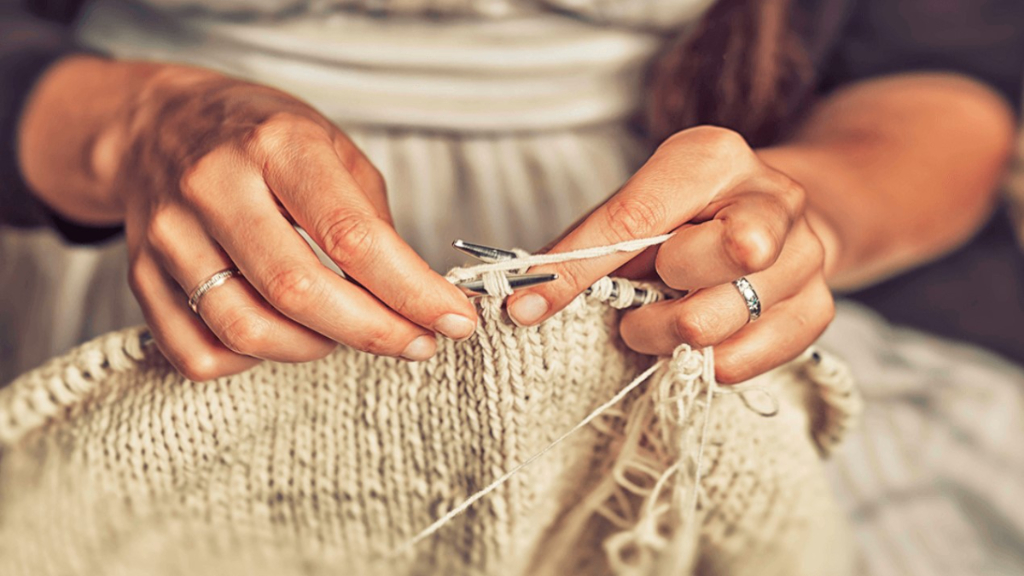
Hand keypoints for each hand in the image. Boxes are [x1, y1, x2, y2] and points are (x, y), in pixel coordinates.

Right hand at [104, 66, 476, 378]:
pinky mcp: (140, 275)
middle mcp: (214, 186)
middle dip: (374, 332)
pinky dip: (252, 363)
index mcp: (277, 146)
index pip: (351, 236)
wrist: (162, 126)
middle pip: (298, 291)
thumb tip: (417, 300)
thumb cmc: (265, 140)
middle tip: (417, 343)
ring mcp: (168, 234)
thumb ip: (372, 223)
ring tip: (346, 331)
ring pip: (247, 331)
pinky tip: (280, 334)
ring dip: (315, 348)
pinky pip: (199, 354)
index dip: (411, 290)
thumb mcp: (334, 151)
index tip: (454, 320)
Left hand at [505, 126, 834, 382]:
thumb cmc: (689, 217)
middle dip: (645, 297)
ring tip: (659, 319)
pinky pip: (741, 361)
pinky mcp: (820, 307)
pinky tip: (699, 339)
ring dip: (664, 336)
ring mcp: (805, 254)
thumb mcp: (634, 211)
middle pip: (690, 267)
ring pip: (714, 322)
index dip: (575, 269)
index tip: (525, 307)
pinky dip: (702, 362)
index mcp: (714, 156)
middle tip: (639, 298)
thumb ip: (585, 247)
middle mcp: (772, 197)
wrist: (776, 220)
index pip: (634, 217)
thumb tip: (523, 298)